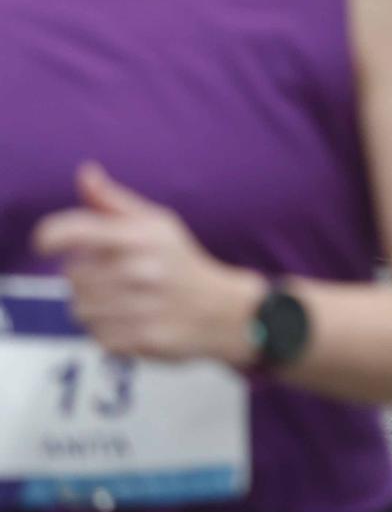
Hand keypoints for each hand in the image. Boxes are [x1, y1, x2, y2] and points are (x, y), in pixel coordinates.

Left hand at [32, 163, 264, 364]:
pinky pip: (95, 335)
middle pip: (72, 274)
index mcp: (142, 236)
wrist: (224, 310)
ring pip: (79, 307)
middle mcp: (140, 270)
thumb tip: (85, 172)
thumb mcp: (157, 223)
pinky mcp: (140, 339)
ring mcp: (140, 307)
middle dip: (86, 274)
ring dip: (94, 305)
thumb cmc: (181, 262)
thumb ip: (114, 201)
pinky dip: (107, 330)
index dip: (50, 236)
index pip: (75, 231)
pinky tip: (129, 320)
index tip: (46, 243)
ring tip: (122, 299)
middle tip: (114, 275)